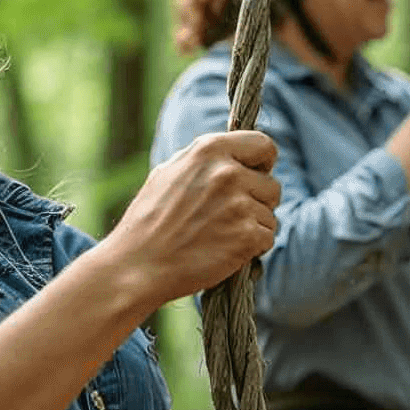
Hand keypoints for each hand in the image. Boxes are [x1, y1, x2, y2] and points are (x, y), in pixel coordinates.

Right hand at [108, 131, 279, 303]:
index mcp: (209, 150)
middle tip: (229, 217)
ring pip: (270, 214)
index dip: (263, 163)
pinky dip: (253, 248)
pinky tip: (226, 250)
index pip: (263, 144)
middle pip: (272, 185)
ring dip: (253, 226)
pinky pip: (268, 237)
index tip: (257, 175)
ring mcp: (239, 204)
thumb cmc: (148, 221)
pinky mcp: (247, 235)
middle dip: (258, 201)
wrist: (137, 265)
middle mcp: (227, 173)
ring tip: (220, 235)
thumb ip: (204, 161)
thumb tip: (233, 155)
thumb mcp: (169, 173)